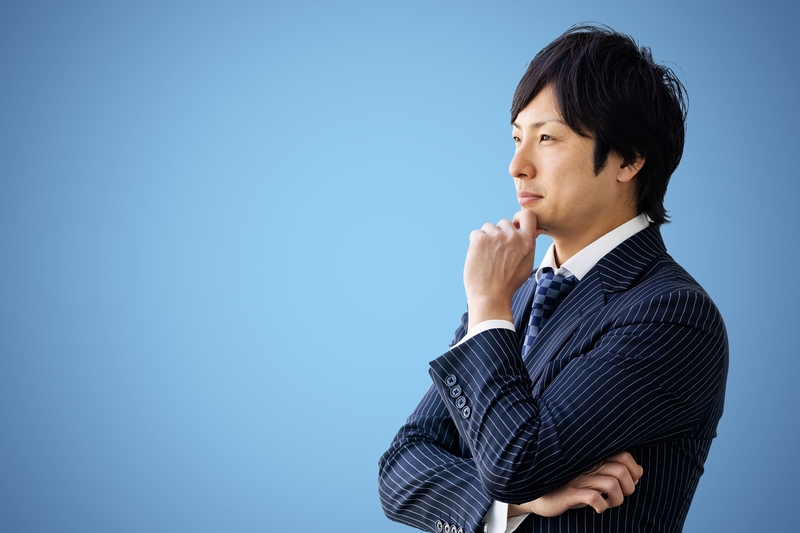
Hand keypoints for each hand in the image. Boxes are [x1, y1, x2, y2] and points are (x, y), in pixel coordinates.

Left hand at [463, 210, 542, 329]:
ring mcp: (496, 237)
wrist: (490, 297)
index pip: (527, 215)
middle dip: (499, 234)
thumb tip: (537, 229)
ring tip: (488, 258)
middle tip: (497, 254)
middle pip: (503, 222)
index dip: (519, 218)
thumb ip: (529, 244)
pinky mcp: (480, 239)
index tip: (514, 224)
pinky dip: (475, 244)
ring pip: (488, 227)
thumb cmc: (508, 283)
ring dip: (486, 239)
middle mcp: (513, 237)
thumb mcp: (526, 263)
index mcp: (527, 242)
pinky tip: (479, 258)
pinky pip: (476, 234)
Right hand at [507, 452, 643, 516]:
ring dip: (617, 499)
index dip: (634, 470)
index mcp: (594, 458)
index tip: (631, 482)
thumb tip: (639, 471)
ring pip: (612, 484)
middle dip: (629, 488)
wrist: (539, 494)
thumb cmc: (569, 485)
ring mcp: (579, 478)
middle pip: (622, 471)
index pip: (624, 456)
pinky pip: (594, 497)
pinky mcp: (570, 492)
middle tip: (620, 496)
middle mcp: (588, 465)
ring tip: (609, 503)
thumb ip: (612, 471)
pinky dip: (602, 505)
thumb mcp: (591, 476)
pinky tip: (598, 508)